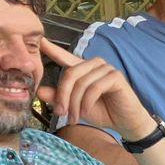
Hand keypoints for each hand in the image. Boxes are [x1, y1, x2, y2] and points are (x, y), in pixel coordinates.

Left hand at [38, 41, 153, 140]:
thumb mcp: (75, 106)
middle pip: (70, 74)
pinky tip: (85, 112)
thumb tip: (39, 91)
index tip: (40, 41)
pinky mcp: (116, 77)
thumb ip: (59, 98)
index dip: (52, 49)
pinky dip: (87, 102)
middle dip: (63, 96)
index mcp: (84, 69)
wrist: (126, 123)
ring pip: (81, 82)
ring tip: (73, 118)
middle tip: (60, 113)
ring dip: (74, 103)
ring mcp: (106, 69)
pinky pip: (94, 88)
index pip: (65, 57)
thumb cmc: (102, 112)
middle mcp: (94, 65)